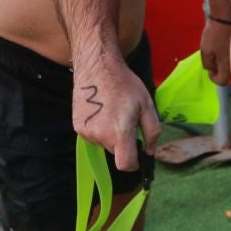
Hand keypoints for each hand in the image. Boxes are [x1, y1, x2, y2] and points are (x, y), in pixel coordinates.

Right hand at [72, 50, 160, 173]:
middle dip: (123, 142)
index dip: (134, 163)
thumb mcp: (147, 105)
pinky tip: (101, 111)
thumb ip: (152, 133)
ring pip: (104, 144)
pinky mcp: (77, 127)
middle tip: (125, 120)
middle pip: (116, 153)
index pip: (125, 165)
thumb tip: (150, 152)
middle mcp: (100, 135)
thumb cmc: (125, 84)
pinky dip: (99, 129)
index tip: (137, 154)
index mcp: (120, 132)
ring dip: (110, 135)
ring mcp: (86, 132)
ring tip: (111, 111)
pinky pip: (92, 136)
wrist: (97, 65)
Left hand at [200, 15, 230, 91]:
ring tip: (217, 49)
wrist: (226, 17)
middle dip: (219, 69)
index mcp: (227, 65)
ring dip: (223, 61)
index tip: (210, 68)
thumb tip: (212, 69)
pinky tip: (222, 45)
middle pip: (228, 74)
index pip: (222, 82)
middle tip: (213, 57)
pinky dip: (227, 54)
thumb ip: (207, 64)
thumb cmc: (215, 34)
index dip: (213, 77)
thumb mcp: (205, 50)